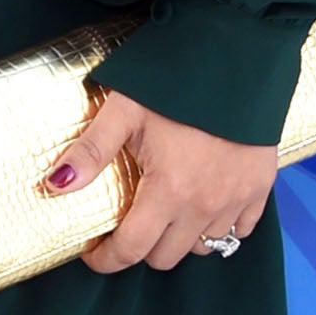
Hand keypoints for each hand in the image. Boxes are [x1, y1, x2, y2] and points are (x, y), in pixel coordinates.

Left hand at [43, 85, 277, 274]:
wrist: (239, 55)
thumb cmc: (177, 80)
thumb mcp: (124, 109)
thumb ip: (90, 150)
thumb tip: (55, 185)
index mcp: (169, 190)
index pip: (132, 251)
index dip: (106, 259)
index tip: (94, 251)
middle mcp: (204, 205)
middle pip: (166, 257)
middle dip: (141, 248)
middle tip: (128, 223)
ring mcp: (236, 199)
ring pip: (204, 248)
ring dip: (180, 239)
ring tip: (165, 212)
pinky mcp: (260, 188)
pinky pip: (240, 230)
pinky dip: (219, 226)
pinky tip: (203, 204)